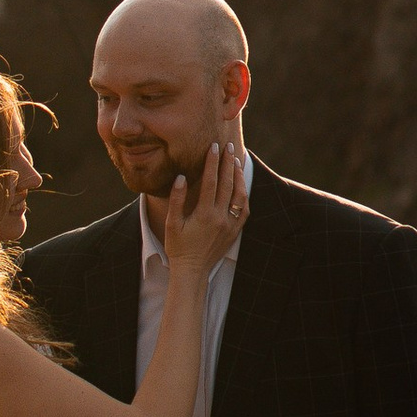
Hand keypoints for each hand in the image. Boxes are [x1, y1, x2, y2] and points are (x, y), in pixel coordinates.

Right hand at [160, 136, 247, 281]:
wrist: (192, 270)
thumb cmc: (178, 246)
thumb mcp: (171, 223)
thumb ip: (176, 199)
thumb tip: (181, 177)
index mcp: (204, 214)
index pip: (210, 181)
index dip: (212, 162)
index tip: (213, 146)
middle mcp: (220, 218)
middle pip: (227, 184)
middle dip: (227, 163)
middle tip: (227, 146)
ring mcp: (230, 225)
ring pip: (239, 195)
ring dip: (238, 176)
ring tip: (235, 160)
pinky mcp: (235, 231)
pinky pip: (244, 209)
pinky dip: (244, 194)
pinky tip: (240, 184)